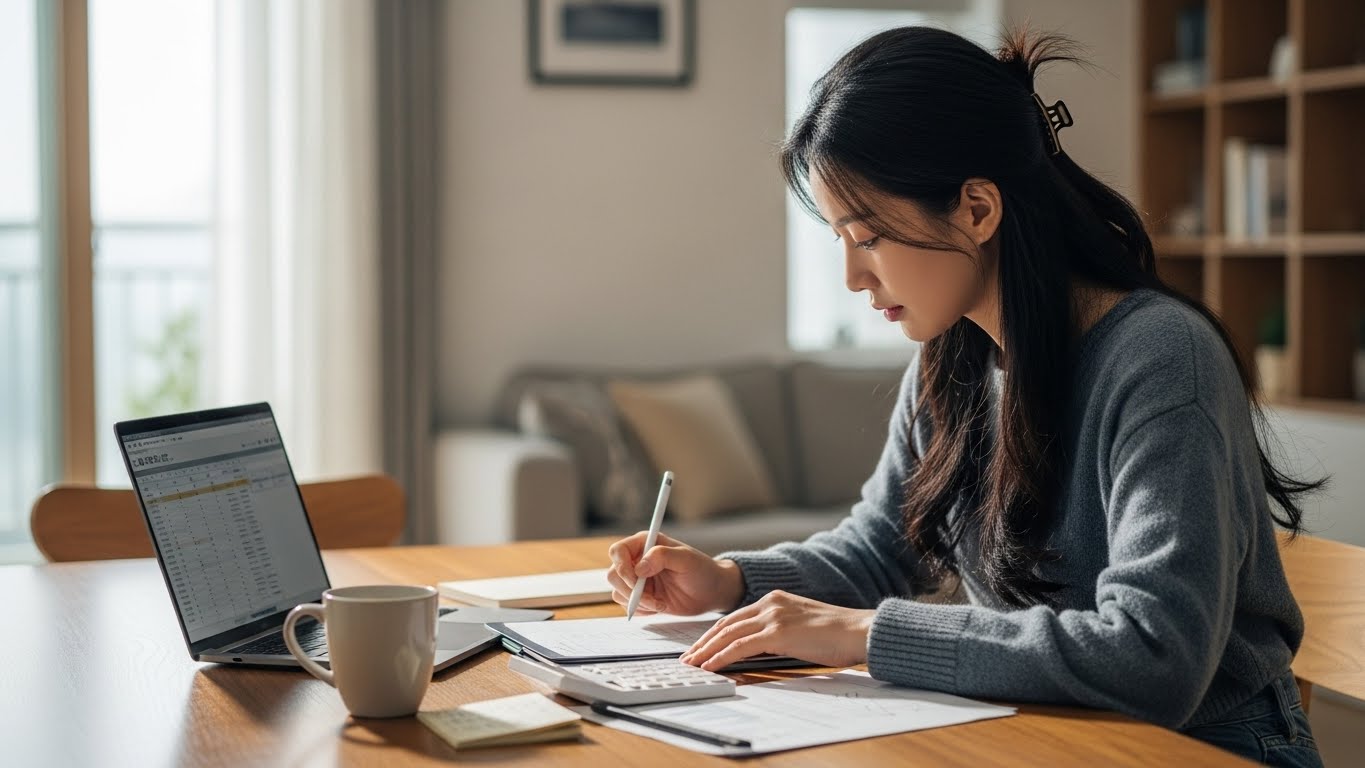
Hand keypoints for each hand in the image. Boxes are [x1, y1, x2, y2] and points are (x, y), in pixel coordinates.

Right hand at [606, 532, 744, 616]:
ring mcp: (637, 580)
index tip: (637, 580)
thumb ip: (662, 556)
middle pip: (613, 575)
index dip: (622, 567)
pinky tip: (660, 606)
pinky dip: (641, 610)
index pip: (618, 551)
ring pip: (618, 592)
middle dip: (630, 590)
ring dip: (638, 602)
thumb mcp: (686, 559)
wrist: (711, 592)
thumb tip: (639, 567)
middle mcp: (637, 560)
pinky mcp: (640, 597)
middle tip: (652, 599)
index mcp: (645, 543)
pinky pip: (628, 606)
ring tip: (660, 603)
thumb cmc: (701, 570)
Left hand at [680, 590, 874, 670]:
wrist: (859, 631)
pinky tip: (710, 666)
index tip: (700, 647)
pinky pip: (740, 646)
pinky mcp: (778, 632)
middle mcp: (770, 602)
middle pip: (725, 624)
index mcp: (775, 599)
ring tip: (692, 664)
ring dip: (706, 650)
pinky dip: (721, 657)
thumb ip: (777, 632)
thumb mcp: (800, 628)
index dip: (713, 633)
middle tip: (688, 657)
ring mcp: (773, 616)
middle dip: (703, 642)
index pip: (734, 617)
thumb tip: (757, 649)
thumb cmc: (836, 635)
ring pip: (728, 634)